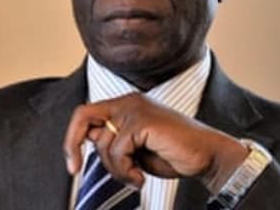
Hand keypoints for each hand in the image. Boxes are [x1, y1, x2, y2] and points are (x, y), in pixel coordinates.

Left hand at [63, 93, 248, 190]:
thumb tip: (91, 144)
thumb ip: (115, 144)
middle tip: (75, 169)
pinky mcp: (142, 121)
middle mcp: (128, 102)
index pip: (87, 114)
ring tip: (135, 177)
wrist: (207, 155)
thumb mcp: (136, 151)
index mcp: (127, 106)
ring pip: (103, 143)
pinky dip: (125, 171)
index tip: (73, 163)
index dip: (74, 137)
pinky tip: (141, 177)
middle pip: (83, 116)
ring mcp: (135, 109)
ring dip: (116, 170)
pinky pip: (117, 151)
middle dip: (73, 144)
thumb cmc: (174, 154)